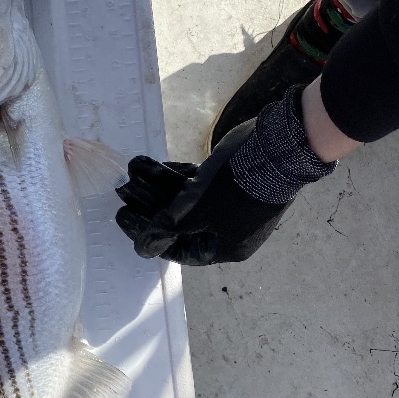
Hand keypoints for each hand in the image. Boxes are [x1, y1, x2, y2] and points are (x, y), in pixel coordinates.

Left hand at [115, 129, 287, 263]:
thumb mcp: (194, 212)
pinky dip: (175, 175)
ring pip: (185, 198)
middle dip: (149, 204)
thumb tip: (143, 249)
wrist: (275, 148)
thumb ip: (165, 228)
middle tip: (123, 191)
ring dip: (157, 184)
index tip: (125, 217)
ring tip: (132, 168)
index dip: (149, 234)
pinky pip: (195, 183)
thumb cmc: (233, 189)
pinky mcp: (228, 181)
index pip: (178, 248)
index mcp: (224, 246)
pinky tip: (150, 165)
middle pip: (179, 221)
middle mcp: (226, 229)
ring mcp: (228, 204)